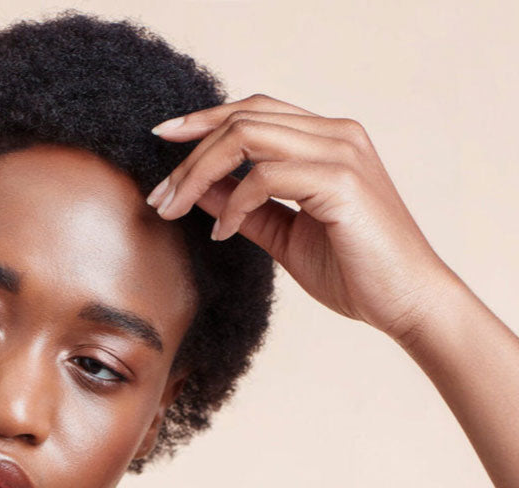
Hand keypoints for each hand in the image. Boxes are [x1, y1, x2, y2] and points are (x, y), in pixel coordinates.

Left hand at [147, 93, 456, 344]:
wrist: (405, 303)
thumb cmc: (353, 272)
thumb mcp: (283, 235)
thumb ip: (244, 207)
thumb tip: (198, 190)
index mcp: (326, 139)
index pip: (255, 110)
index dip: (204, 120)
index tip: (162, 140)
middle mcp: (336, 134)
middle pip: (244, 117)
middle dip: (189, 155)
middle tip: (158, 196)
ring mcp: (341, 153)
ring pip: (248, 136)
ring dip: (199, 174)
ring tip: (173, 210)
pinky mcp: (341, 182)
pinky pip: (266, 177)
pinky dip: (234, 204)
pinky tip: (223, 233)